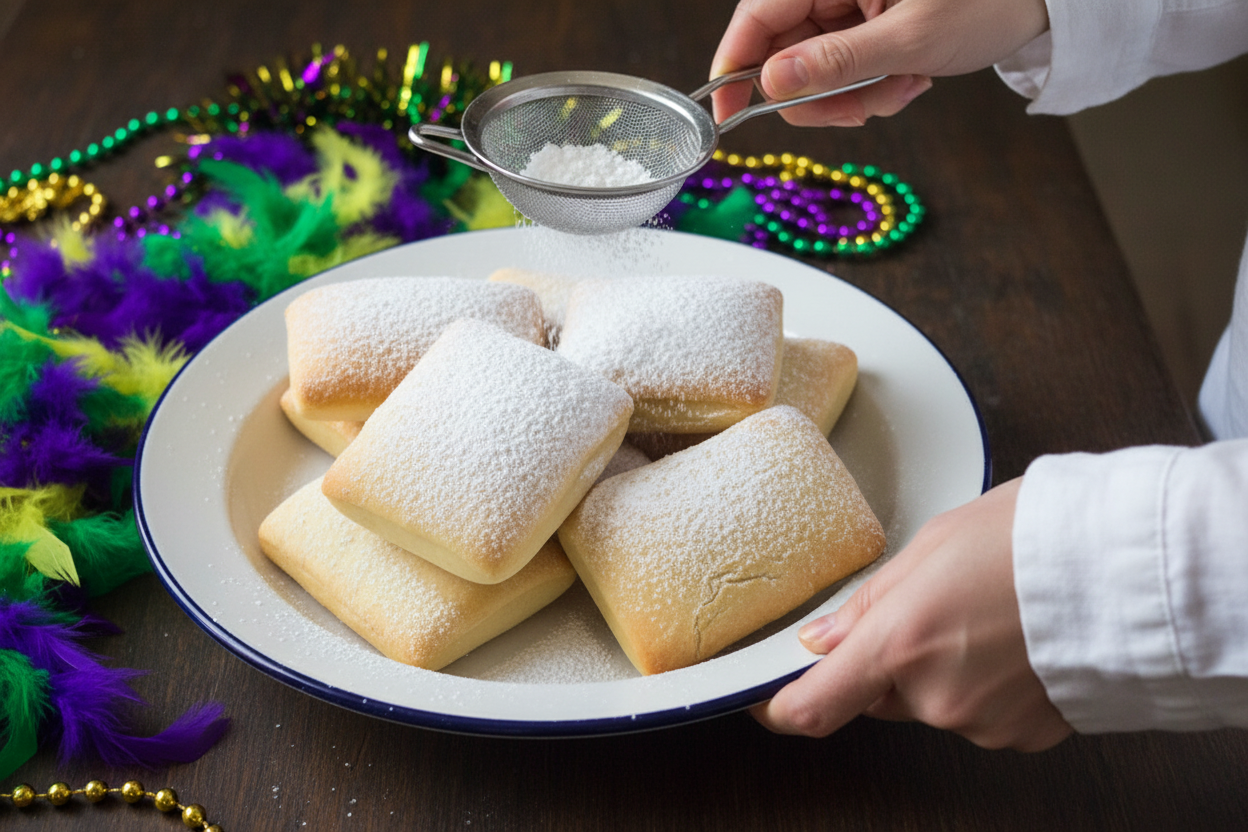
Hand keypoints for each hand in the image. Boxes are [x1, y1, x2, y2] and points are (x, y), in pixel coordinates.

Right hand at [711, 0, 1049, 125]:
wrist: (1036, 4)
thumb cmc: (986, 1)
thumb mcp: (910, 38)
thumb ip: (837, 62)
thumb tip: (774, 81)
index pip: (758, 14)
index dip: (737, 63)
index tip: (726, 109)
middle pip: (783, 51)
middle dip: (817, 94)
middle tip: (856, 111)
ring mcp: (847, 7)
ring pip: (813, 71)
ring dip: (853, 96)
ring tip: (900, 88)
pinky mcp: (863, 27)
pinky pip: (841, 73)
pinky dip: (870, 89)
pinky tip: (908, 79)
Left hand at [751, 478, 1072, 750]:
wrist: (1124, 563)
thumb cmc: (1031, 537)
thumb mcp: (929, 545)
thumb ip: (868, 604)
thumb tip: (821, 641)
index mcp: (899, 643)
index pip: (811, 705)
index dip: (777, 708)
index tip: (763, 699)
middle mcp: (934, 695)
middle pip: (878, 693)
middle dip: (886, 660)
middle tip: (929, 608)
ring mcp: (980, 722)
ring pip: (930, 702)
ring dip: (940, 668)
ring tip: (984, 613)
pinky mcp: (1020, 735)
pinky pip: (977, 713)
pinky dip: (982, 683)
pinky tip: (1010, 641)